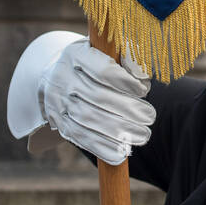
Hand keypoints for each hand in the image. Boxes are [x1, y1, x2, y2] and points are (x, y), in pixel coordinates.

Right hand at [40, 37, 154, 164]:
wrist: (56, 77)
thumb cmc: (93, 63)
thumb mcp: (106, 51)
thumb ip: (128, 58)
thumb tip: (143, 75)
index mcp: (76, 55)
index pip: (103, 70)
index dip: (126, 82)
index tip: (144, 90)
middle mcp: (63, 78)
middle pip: (98, 97)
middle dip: (128, 109)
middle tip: (150, 117)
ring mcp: (59, 102)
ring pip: (89, 119)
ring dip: (119, 131)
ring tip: (142, 135)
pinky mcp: (59, 124)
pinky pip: (81, 138)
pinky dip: (103, 148)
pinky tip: (122, 153)